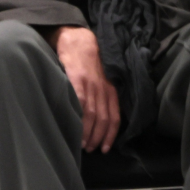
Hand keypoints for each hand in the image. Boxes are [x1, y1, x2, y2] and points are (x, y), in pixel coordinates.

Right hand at [45, 27, 120, 153]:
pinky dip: (78, 118)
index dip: (111, 135)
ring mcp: (91, 84)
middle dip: (98, 138)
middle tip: (90, 150)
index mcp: (111, 89)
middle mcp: (103, 88)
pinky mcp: (77, 79)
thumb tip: (99, 118)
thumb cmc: (88, 61)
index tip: (106, 149)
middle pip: (104, 120)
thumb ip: (103, 94)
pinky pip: (80, 103)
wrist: (77, 39)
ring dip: (88, 133)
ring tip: (81, 145)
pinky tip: (74, 127)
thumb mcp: (102, 77)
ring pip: (92, 115)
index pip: (115, 117)